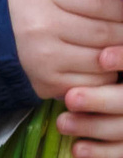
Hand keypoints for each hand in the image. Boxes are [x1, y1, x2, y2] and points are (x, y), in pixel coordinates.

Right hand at [15, 0, 122, 151]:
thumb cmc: (24, 8)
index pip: (100, 1)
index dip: (120, 9)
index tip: (121, 14)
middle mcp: (42, 26)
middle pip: (106, 33)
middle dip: (122, 35)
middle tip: (120, 34)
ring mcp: (45, 58)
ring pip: (105, 62)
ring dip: (114, 58)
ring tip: (106, 51)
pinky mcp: (49, 83)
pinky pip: (94, 83)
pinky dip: (102, 77)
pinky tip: (92, 67)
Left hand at [59, 42, 122, 157]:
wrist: (107, 85)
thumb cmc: (95, 49)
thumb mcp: (101, 42)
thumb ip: (100, 34)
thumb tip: (93, 38)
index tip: (102, 58)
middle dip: (101, 100)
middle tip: (71, 98)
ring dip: (93, 127)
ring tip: (62, 123)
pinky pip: (121, 151)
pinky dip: (101, 152)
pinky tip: (78, 150)